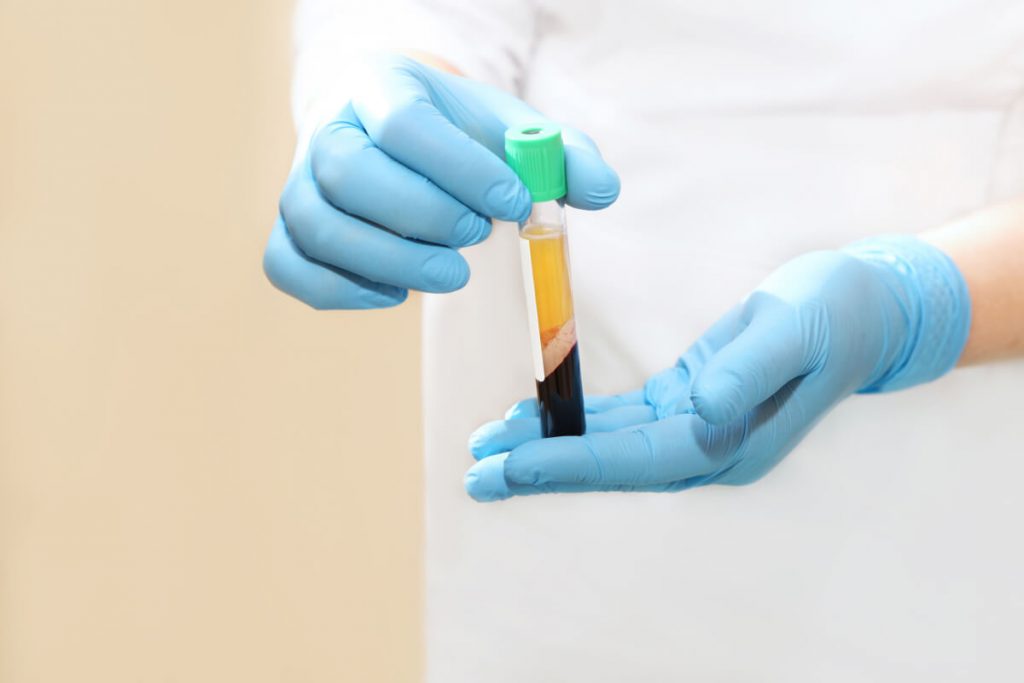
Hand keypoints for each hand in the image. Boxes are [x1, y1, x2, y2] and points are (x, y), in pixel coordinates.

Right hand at [263, 54, 619, 309]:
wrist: (392, 127)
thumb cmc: (456, 132)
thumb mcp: (511, 127)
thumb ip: (562, 154)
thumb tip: (602, 191)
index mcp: (379, 86)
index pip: (404, 123)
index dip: (460, 169)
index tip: (512, 203)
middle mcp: (326, 128)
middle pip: (349, 173)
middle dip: (423, 216)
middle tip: (476, 236)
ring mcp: (299, 181)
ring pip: (317, 226)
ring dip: (390, 260)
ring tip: (451, 272)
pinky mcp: (291, 229)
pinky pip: (288, 266)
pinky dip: (341, 290)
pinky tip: (397, 289)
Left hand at [464, 236, 970, 500]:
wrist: (866, 307)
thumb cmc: (836, 314)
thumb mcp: (795, 331)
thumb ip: (747, 372)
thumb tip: (701, 410)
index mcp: (730, 442)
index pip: (633, 461)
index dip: (568, 462)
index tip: (510, 463)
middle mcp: (707, 447)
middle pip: (608, 464)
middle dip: (540, 467)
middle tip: (474, 472)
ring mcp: (697, 427)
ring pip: (606, 444)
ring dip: (547, 444)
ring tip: (487, 444)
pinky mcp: (688, 400)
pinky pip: (621, 419)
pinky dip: (576, 418)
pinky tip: (536, 413)